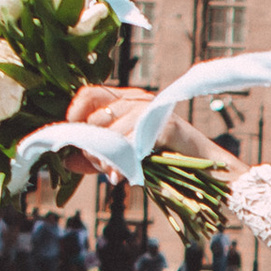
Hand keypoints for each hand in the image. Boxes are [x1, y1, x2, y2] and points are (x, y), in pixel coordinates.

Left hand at [63, 81, 229, 170]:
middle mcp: (138, 98)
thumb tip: (66, 161)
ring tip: (112, 174)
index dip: (75, 112)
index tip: (72, 136)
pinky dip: (122, 164)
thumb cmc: (164, 162)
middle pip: (96, 115)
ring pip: (110, 131)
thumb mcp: (123, 158)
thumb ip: (95, 158)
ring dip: (105, 158)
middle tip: (97, 167)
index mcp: (126, 100)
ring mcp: (152, 109)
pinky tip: (122, 177)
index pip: (90, 93)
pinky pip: (130, 143)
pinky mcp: (165, 124)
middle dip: (91, 146)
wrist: (205, 173)